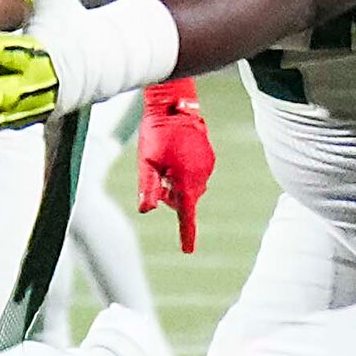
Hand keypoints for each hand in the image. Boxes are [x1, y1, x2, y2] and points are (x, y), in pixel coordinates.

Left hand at [137, 78, 214, 251]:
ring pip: (191, 186)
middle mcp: (201, 177)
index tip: (188, 251)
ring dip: (177, 182)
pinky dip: (185, 170)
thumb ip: (149, 188)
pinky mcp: (209, 157)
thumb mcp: (147, 163)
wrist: (176, 105)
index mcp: (186, 182)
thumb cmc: (157, 134)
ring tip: (165, 160)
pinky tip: (175, 152)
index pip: (187, 215)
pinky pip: (196, 172)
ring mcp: (208, 167)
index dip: (187, 235)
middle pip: (185, 200)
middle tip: (157, 174)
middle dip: (171, 195)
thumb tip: (147, 210)